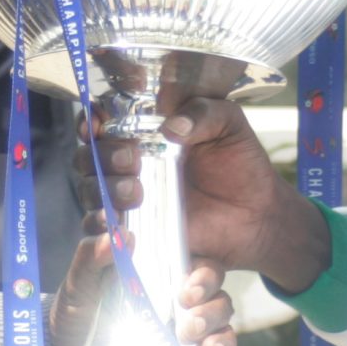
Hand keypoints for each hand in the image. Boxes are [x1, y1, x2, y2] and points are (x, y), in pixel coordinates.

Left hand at [48, 221, 253, 345]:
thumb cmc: (71, 316)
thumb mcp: (77, 285)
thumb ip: (91, 259)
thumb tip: (115, 235)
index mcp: (160, 280)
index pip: (198, 272)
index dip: (203, 280)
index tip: (186, 292)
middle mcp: (177, 308)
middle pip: (215, 301)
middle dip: (213, 312)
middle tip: (189, 328)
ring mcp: (182, 341)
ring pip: (221, 331)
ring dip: (224, 341)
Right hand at [75, 97, 329, 291]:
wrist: (258, 214)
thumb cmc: (240, 163)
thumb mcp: (229, 123)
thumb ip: (203, 113)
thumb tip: (171, 127)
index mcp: (144, 131)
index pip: (101, 122)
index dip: (90, 121)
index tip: (97, 124)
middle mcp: (128, 163)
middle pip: (88, 157)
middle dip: (101, 156)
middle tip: (133, 160)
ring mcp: (129, 199)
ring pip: (91, 191)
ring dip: (102, 190)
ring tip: (137, 192)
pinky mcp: (136, 231)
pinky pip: (104, 232)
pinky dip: (104, 228)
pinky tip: (123, 225)